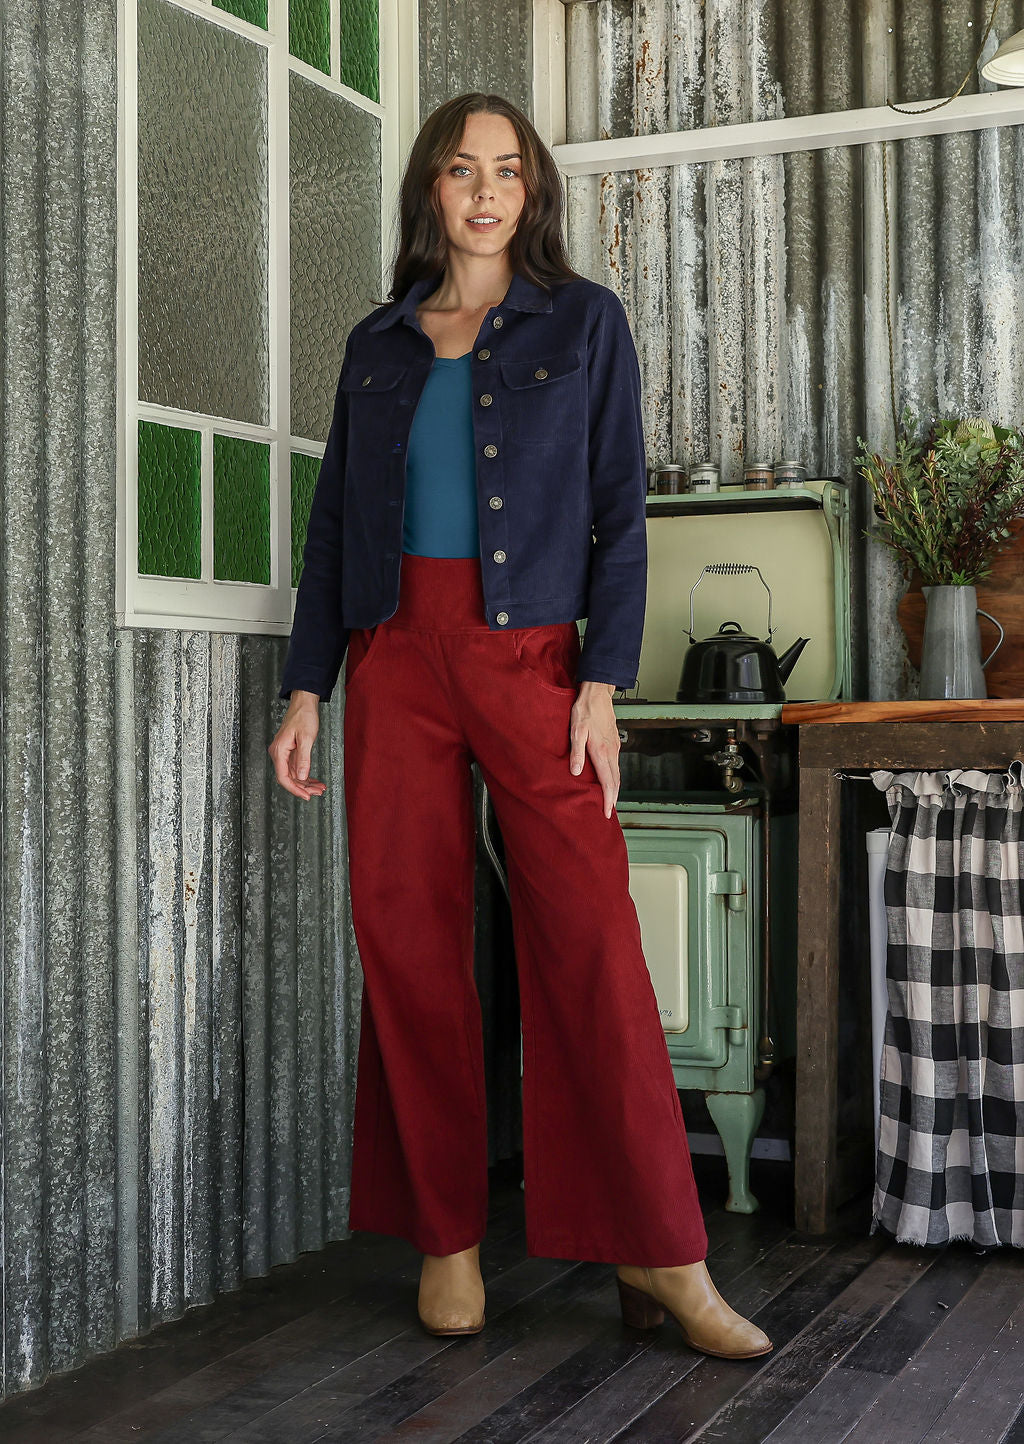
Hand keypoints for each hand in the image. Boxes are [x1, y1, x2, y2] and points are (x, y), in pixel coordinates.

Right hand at [268, 691, 327, 800]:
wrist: (304, 703)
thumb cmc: (303, 716)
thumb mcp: (306, 739)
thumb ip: (303, 759)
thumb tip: (302, 777)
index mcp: (279, 751)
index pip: (284, 777)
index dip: (295, 789)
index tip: (306, 796)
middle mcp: (279, 753)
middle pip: (289, 778)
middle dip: (303, 788)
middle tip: (317, 793)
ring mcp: (284, 753)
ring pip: (294, 774)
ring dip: (306, 783)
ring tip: (320, 788)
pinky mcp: (290, 751)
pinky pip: (297, 768)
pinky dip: (306, 775)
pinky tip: (315, 780)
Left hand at [569, 681, 619, 817]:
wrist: (598, 693)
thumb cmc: (585, 710)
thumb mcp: (576, 729)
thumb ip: (577, 752)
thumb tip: (577, 772)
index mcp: (602, 751)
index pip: (608, 781)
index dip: (608, 799)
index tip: (607, 813)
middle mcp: (611, 751)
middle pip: (616, 781)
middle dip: (613, 799)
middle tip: (609, 813)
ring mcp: (615, 747)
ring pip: (617, 773)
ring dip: (614, 789)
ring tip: (609, 801)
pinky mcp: (614, 743)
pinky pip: (616, 765)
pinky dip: (614, 777)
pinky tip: (609, 780)